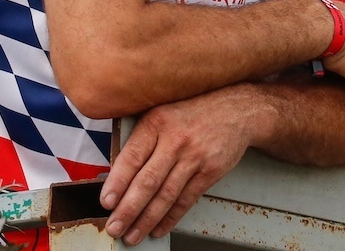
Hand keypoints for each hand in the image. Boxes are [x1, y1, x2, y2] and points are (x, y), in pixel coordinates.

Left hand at [100, 86, 257, 244]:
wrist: (238, 109)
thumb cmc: (193, 112)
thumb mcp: (163, 112)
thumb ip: (142, 138)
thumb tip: (114, 175)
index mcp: (157, 122)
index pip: (132, 157)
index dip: (117, 182)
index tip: (106, 203)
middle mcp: (176, 139)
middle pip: (148, 181)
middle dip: (128, 209)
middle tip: (114, 228)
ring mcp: (195, 156)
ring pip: (166, 195)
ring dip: (147, 220)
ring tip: (132, 236)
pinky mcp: (211, 170)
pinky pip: (187, 199)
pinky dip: (171, 218)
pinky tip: (158, 229)